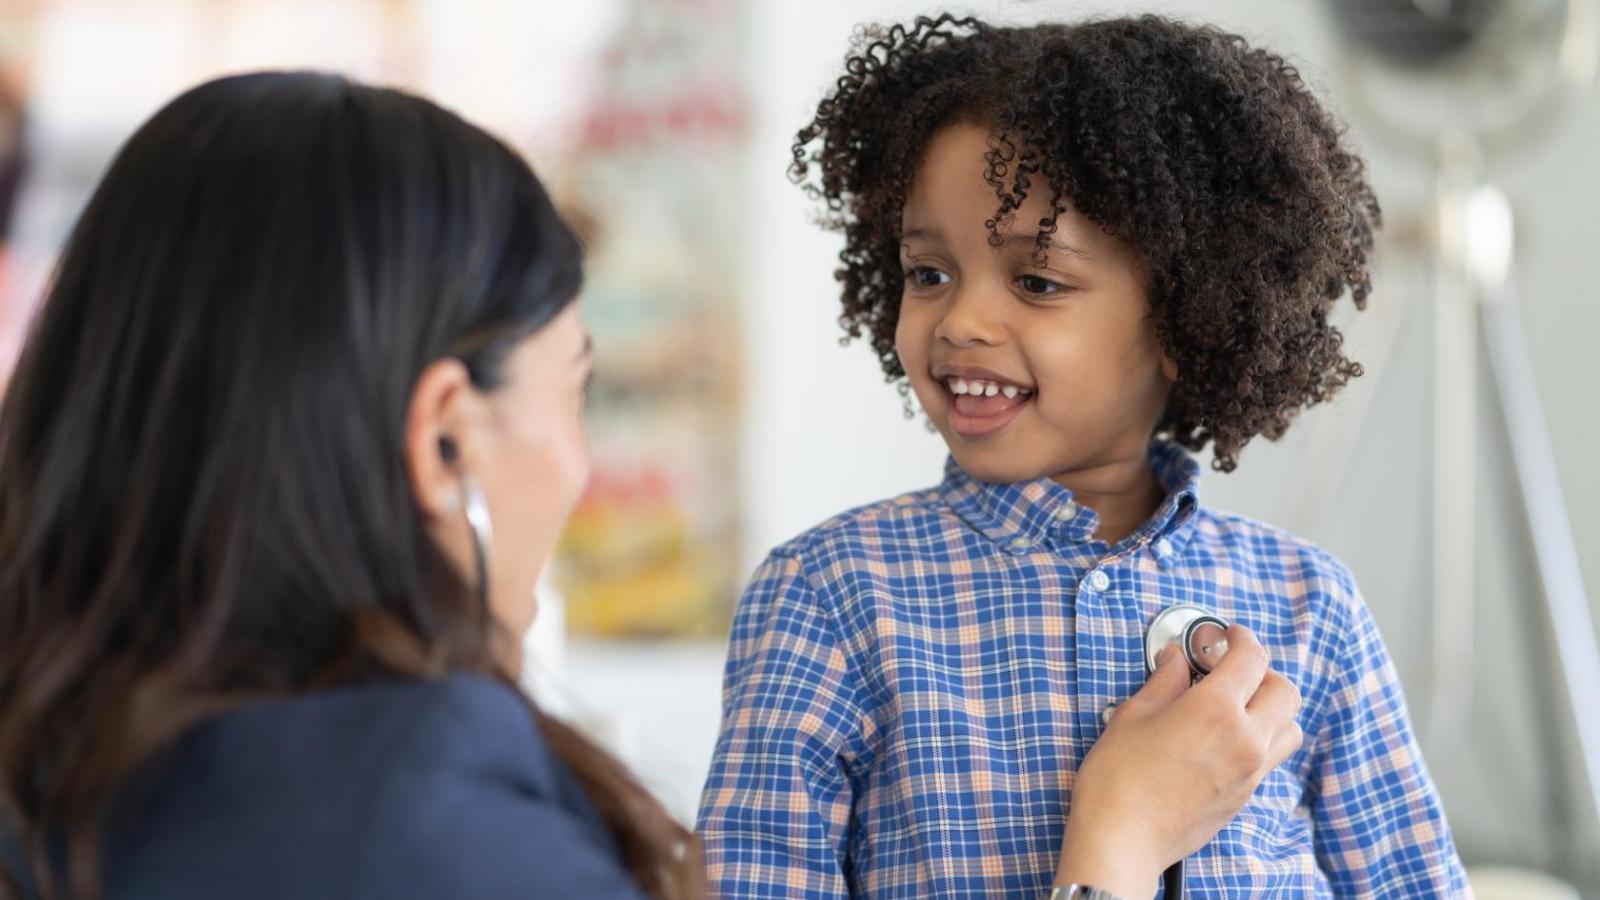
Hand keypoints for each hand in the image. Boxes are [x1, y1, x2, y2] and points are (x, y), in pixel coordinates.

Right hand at [1052, 624, 1302, 898]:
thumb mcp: (1132, 716)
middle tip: (1231, 668)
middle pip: (1285, 691)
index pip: (1252, 658)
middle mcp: (1245, 740)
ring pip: (1290, 729)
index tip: (1226, 635)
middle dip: (1262, 671)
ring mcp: (1250, 773)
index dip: (1240, 638)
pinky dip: (1260, 739)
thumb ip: (1163, 681)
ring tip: (1237, 706)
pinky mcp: (1244, 797)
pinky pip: (1271, 758)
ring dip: (1271, 709)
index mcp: (1216, 710)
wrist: (1122, 841)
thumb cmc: (1118, 778)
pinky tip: (1224, 740)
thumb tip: (1175, 659)